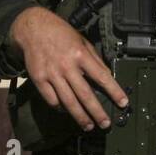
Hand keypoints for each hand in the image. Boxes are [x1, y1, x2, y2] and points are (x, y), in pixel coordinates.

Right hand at [10, 7, 128, 130]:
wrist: (32, 28)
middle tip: (105, 123)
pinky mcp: (39, 79)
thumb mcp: (83, 42)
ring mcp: (51, 74)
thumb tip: (107, 76)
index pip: (102, 77)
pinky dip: (60, 108)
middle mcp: (66, 66)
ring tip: (88, 125)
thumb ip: (95, 59)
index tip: (123, 102)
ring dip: (80, 116)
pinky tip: (67, 112)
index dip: (114, 91)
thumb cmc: (61, 34)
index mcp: (80, 55)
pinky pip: (51, 99)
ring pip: (68, 101)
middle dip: (97, 111)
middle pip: (85, 94)